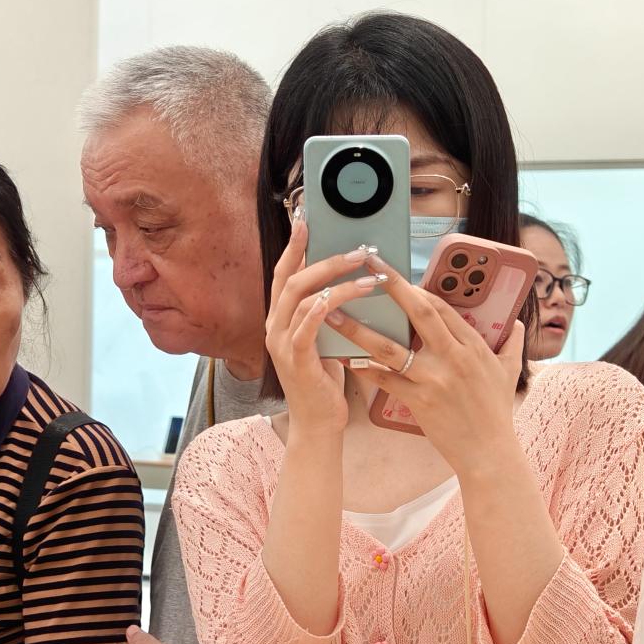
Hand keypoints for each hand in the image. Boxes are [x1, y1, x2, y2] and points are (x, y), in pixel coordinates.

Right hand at [265, 219, 384, 441]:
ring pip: (301, 296)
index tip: (305, 219)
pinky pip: (306, 325)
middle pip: (291, 278)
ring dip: (335, 279)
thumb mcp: (326, 338)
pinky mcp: (295, 359)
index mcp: (280, 318)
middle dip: (324, 257)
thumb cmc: (325, 380)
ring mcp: (281, 342)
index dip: (294, 246)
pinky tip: (343, 297)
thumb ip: (328, 312)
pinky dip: (324, 307)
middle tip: (356, 248)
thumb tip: (350, 279)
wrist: (318, 423)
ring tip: (368, 272)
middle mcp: (275, 326)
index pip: (283, 273)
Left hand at [331, 254, 523, 474]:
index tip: (394, 273)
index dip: (416, 288)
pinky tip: (343, 357)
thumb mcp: (510, 373)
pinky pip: (384, 379)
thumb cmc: (497, 412)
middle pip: (419, 313)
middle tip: (367, 264)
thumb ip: (513, 344)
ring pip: (390, 347)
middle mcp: (453, 357)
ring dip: (359, 328)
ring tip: (333, 312)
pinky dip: (363, 368)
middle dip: (392, 286)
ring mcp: (434, 379)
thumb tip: (518, 323)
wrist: (489, 453)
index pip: (442, 307)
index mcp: (473, 346)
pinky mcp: (418, 401)